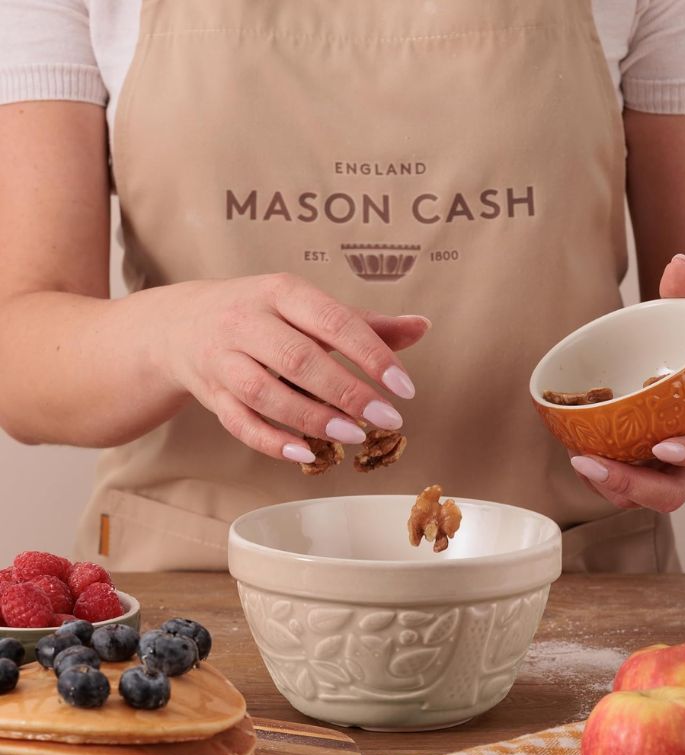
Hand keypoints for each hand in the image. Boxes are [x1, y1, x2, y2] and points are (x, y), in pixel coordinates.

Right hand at [157, 273, 428, 463]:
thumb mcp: (307, 307)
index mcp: (280, 292)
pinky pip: (239, 423)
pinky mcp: (211, 394)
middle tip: (388, 418)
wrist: (182, 324)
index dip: (371, 354)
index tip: (405, 386)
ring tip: (355, 436)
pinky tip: (307, 453)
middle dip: (347, 391)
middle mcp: (246, 321)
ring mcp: (223, 359)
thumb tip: (423, 326)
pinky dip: (272, 441)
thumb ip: (363, 323)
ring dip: (312, 418)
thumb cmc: (262, 315)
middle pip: (297, 358)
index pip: (332, 321)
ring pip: (265, 392)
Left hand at [569, 254, 684, 512]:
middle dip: (636, 485)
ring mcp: (660, 473)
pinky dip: (599, 481)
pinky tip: (577, 458)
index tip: (665, 447)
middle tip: (596, 465)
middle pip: (673, 492)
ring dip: (610, 487)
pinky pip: (619, 489)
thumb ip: (684, 297)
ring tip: (579, 463)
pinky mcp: (636, 473)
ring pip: (641, 498)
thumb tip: (678, 258)